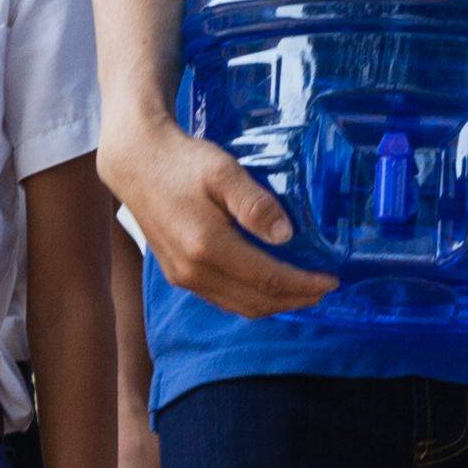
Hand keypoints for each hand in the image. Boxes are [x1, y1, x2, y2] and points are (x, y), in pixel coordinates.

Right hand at [103, 121, 332, 318]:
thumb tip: (286, 236)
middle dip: (295, 300)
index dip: (303, 284)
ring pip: (239, 306)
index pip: (268, 279)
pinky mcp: (177, 275)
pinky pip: (223, 298)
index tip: (331, 279)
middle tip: (324, 289)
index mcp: (207, 246)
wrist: (135, 163)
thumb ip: (255, 204)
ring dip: (275, 304)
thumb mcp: (224, 170)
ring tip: (303, 291)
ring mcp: (183, 276)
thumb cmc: (182, 161)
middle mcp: (193, 270)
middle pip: (256, 301)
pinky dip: (252, 298)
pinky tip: (268, 286)